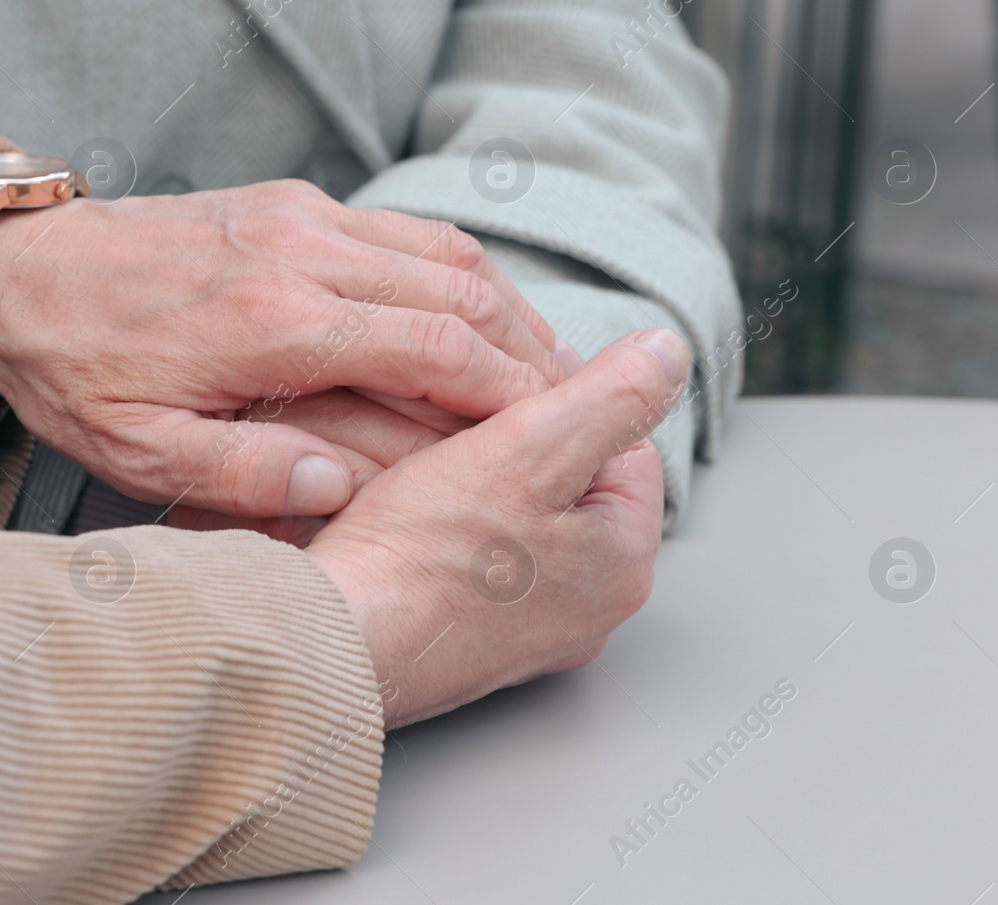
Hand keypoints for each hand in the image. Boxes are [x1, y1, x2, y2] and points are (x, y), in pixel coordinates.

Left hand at [0, 179, 564, 517]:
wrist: (16, 275)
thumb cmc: (75, 371)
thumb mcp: (137, 451)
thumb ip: (244, 476)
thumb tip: (342, 489)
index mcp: (273, 323)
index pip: (433, 346)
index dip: (509, 388)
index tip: (556, 424)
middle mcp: (300, 252)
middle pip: (460, 288)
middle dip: (529, 346)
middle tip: (573, 397)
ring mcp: (297, 214)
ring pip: (441, 248)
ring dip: (504, 302)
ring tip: (543, 360)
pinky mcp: (288, 201)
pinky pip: (400, 228)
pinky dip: (456, 268)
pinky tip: (476, 308)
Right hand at [307, 327, 688, 728]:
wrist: (330, 643)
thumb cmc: (419, 556)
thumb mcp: (530, 446)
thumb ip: (611, 393)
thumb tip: (668, 352)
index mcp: (623, 563)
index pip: (622, 442)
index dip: (560, 403)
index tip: (500, 404)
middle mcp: (589, 612)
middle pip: (571, 483)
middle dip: (519, 448)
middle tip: (456, 443)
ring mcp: (529, 636)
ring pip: (521, 521)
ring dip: (480, 487)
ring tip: (425, 482)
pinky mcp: (471, 645)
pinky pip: (477, 564)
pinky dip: (449, 536)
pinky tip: (410, 528)